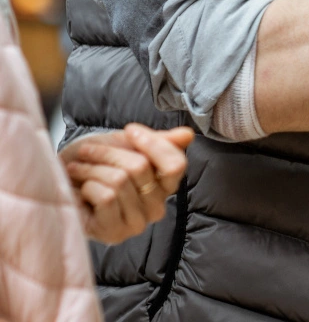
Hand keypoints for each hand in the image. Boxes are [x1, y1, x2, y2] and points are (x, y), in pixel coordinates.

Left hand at [61, 124, 194, 243]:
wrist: (64, 181)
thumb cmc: (98, 162)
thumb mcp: (130, 144)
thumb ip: (161, 140)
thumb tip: (187, 135)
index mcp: (166, 184)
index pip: (175, 164)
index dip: (152, 143)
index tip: (129, 130)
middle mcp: (157, 206)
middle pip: (141, 167)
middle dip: (110, 153)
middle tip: (89, 151)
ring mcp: (137, 223)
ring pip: (119, 181)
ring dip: (93, 169)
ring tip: (80, 169)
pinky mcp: (114, 233)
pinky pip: (105, 197)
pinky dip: (88, 186)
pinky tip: (82, 189)